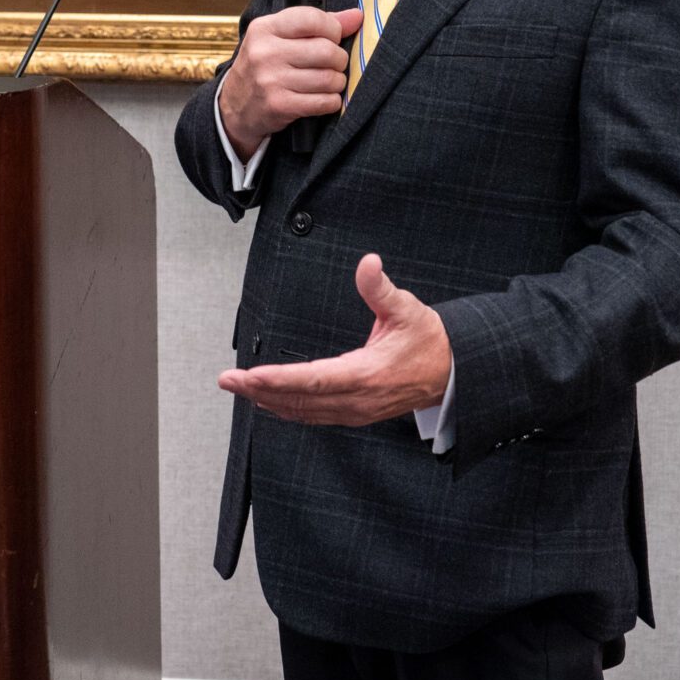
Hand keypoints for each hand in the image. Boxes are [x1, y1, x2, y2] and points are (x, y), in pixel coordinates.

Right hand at [218, 6, 361, 153]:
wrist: (235, 106)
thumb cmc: (265, 66)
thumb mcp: (279, 38)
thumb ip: (317, 24)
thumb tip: (356, 16)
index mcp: (264, 28)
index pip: (311, 19)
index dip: (333, 28)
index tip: (333, 37)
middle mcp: (265, 52)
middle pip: (326, 51)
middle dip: (339, 59)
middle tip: (334, 63)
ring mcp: (270, 80)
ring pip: (328, 78)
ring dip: (337, 82)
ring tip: (328, 81)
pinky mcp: (279, 105)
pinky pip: (324, 102)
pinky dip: (331, 101)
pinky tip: (322, 97)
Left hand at [219, 255, 451, 423]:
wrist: (452, 373)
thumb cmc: (429, 342)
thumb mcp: (407, 309)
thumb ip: (380, 288)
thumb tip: (368, 263)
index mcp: (367, 374)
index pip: (313, 380)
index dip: (279, 379)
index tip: (250, 375)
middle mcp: (358, 399)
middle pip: (299, 400)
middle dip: (259, 390)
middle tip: (227, 380)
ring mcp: (356, 411)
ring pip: (303, 412)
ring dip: (268, 401)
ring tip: (239, 388)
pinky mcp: (355, 414)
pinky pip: (314, 416)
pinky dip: (287, 410)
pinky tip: (268, 403)